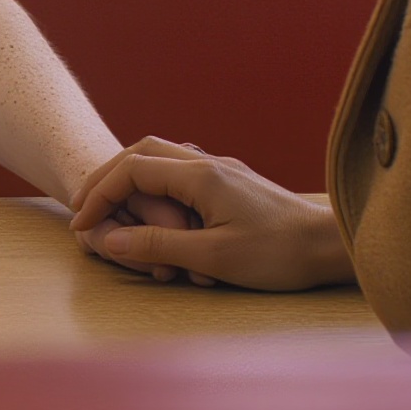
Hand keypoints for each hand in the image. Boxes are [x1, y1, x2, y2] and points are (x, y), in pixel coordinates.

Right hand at [70, 137, 353, 291]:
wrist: (330, 244)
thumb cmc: (278, 254)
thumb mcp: (213, 258)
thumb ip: (158, 245)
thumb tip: (110, 239)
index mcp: (199, 175)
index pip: (132, 171)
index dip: (100, 194)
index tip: (80, 221)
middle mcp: (207, 163)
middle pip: (142, 152)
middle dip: (107, 176)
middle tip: (82, 204)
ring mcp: (221, 170)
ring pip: (162, 157)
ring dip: (130, 176)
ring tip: (109, 204)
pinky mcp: (232, 183)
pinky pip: (180, 171)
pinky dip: (154, 184)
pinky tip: (151, 207)